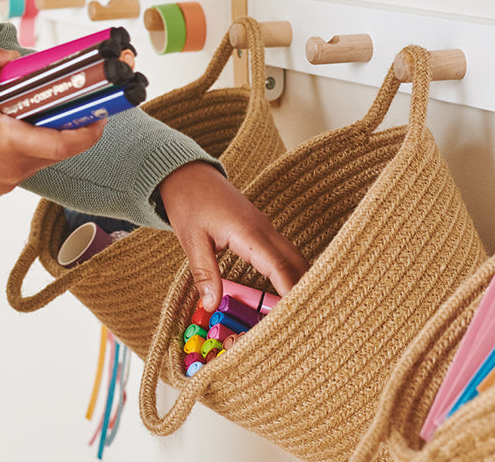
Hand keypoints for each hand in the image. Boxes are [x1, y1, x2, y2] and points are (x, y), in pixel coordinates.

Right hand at [0, 44, 105, 197]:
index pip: (65, 143)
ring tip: (29, 113)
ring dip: (40, 136)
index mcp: (11, 143)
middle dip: (64, 125)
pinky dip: (21, 147)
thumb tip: (11, 58)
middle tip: (69, 105)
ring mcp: (6, 181)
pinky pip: (20, 165)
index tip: (100, 114)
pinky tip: (8, 130)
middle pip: (55, 148)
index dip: (89, 129)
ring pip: (38, 157)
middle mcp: (14, 167)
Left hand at [158, 161, 308, 312]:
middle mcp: (264, 230)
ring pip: (294, 258)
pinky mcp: (261, 230)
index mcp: (250, 233)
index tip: (300, 317)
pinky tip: (287, 290)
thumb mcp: (191, 240)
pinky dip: (290, 272)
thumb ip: (204, 273)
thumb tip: (212, 305)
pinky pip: (284, 253)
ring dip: (300, 281)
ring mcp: (265, 228)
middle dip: (304, 291)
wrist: (189, 173)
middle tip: (306, 321)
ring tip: (301, 312)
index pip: (281, 269)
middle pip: (297, 264)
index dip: (293, 294)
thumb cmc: (189, 202)